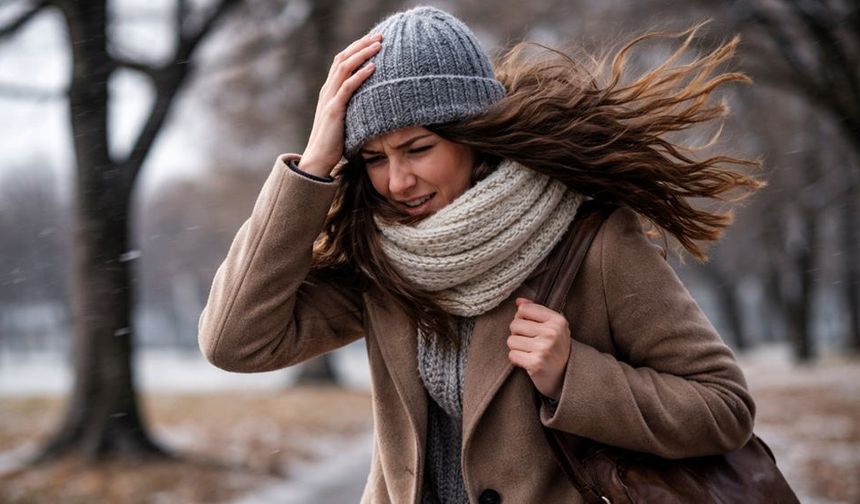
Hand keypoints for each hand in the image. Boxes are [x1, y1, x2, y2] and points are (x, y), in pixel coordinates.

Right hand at [300, 33, 382, 176]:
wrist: (318, 159)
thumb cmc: (334, 142)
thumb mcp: (344, 119)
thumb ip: (352, 107)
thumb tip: (370, 102)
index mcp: (329, 90)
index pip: (341, 61)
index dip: (356, 48)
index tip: (373, 40)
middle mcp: (327, 90)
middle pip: (343, 58)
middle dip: (361, 44)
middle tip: (380, 36)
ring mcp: (329, 99)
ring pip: (344, 67)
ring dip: (362, 54)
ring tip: (379, 45)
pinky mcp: (334, 110)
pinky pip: (348, 87)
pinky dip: (360, 75)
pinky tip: (373, 67)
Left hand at [507, 297, 571, 399]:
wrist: (565, 376)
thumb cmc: (555, 348)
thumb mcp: (552, 327)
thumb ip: (536, 311)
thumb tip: (518, 300)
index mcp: (557, 320)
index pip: (524, 309)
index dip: (521, 318)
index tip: (530, 327)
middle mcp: (552, 333)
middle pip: (514, 325)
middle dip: (517, 334)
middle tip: (529, 342)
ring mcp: (544, 348)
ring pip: (511, 340)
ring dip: (517, 348)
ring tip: (529, 352)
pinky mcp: (536, 363)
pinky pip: (512, 355)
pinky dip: (517, 359)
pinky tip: (528, 361)